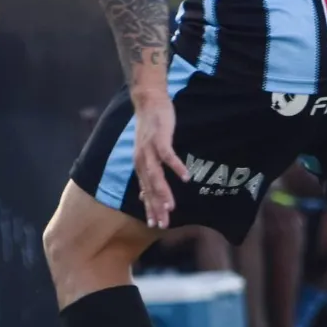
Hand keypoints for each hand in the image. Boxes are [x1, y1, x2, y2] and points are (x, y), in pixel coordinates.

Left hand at [132, 91, 188, 229]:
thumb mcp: (147, 152)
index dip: (150, 209)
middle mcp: (142, 161)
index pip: (146, 192)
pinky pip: (168, 156)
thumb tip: (145, 193)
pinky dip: (176, 167)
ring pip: (156, 176)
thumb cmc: (151, 128)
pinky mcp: (159, 138)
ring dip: (163, 192)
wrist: (148, 101)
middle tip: (163, 224)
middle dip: (156, 207)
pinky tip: (186, 178)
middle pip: (150, 188)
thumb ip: (147, 172)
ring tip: (171, 207)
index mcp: (141, 166)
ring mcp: (150, 150)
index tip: (155, 225)